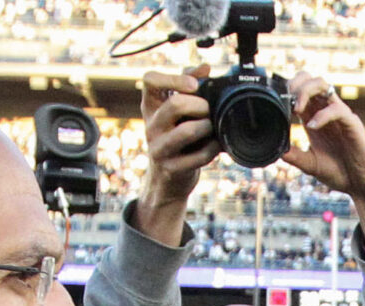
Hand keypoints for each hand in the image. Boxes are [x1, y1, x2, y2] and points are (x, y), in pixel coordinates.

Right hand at [136, 66, 217, 234]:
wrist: (167, 178)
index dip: (173, 78)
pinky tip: (215, 146)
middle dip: (200, 106)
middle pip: (175, 105)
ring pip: (187, 131)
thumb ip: (189, 85)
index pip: (150, 80)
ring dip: (207, 127)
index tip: (194, 86)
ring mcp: (159, 148)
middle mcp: (151, 125)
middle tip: (208, 110)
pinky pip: (199, 156)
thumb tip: (205, 67)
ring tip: (211, 128)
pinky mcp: (172, 168)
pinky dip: (212, 149)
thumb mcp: (176, 109)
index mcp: (151, 105)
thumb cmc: (175, 136)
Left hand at [281, 76, 364, 249]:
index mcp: (315, 117)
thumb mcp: (311, 165)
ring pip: (323, 86)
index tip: (275, 104)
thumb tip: (278, 151)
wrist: (362, 185)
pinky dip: (322, 115)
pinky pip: (337, 110)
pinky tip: (312, 127)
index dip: (287, 91)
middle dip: (295, 84)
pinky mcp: (352, 124)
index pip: (301, 91)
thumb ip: (296, 156)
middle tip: (285, 100)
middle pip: (311, 80)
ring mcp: (340, 115)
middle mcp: (327, 112)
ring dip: (306, 91)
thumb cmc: (340, 172)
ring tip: (296, 109)